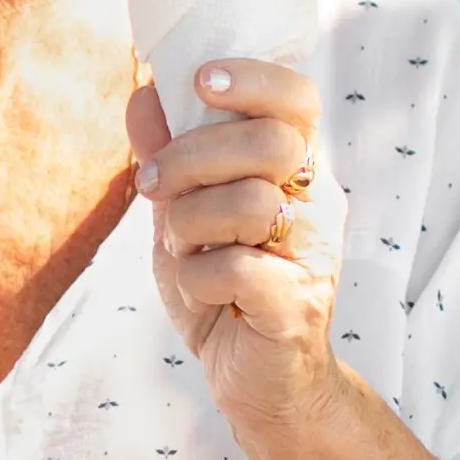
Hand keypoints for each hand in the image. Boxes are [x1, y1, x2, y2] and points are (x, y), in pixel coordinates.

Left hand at [127, 59, 338, 435]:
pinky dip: (198, 278)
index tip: (201, 80)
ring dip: (189, 224)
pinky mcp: (296, 306)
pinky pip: (236, 269)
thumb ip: (168, 154)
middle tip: (153, 185)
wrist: (256, 381)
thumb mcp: (185, 213)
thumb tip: (144, 94)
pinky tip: (202, 290)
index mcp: (295, 170)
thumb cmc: (224, 288)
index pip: (298, 100)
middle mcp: (315, 204)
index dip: (254, 79)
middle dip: (191, 157)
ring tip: (183, 249)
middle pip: (269, 142)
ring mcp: (312, 254)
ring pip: (249, 202)